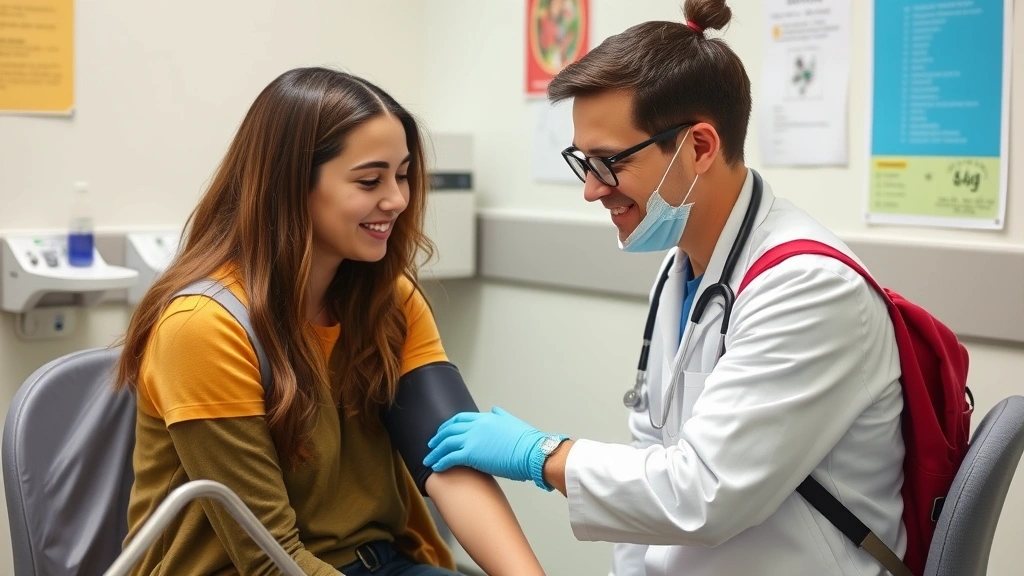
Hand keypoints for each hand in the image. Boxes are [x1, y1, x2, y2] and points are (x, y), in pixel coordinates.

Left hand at [424, 407, 547, 484]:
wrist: (532, 452)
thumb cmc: (526, 441)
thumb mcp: (512, 421)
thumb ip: (501, 415)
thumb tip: (495, 409)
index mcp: (485, 418)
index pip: (460, 419)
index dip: (449, 426)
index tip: (443, 432)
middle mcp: (476, 426)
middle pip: (449, 430)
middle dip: (438, 438)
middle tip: (431, 445)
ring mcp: (472, 439)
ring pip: (446, 444)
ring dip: (435, 452)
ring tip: (429, 459)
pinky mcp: (471, 454)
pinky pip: (449, 457)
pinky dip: (440, 462)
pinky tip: (436, 467)